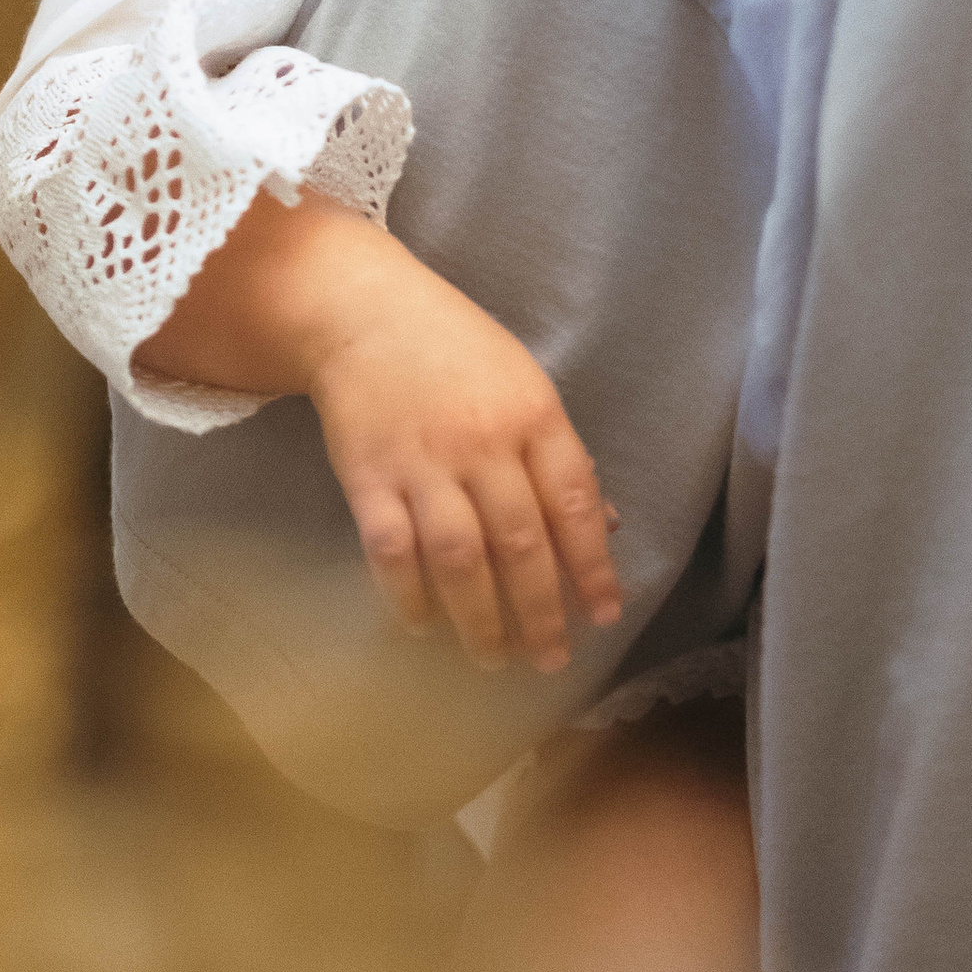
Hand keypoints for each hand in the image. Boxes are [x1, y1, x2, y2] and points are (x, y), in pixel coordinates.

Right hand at [137, 194, 623, 675]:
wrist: (363, 311)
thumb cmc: (456, 349)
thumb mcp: (525, 384)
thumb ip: (561, 455)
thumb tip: (608, 524)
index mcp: (535, 415)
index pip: (575, 503)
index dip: (594, 565)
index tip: (604, 614)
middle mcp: (484, 443)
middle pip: (522, 542)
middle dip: (541, 611)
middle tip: (551, 659)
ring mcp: (423, 462)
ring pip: (461, 558)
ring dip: (481, 619)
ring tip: (495, 659)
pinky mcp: (368, 477)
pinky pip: (393, 551)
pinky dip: (409, 596)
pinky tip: (424, 625)